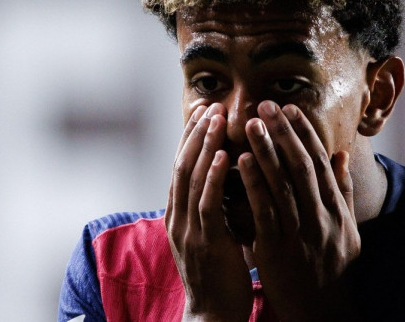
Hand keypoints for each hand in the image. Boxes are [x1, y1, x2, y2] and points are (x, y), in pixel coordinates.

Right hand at [165, 103, 252, 321]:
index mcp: (180, 214)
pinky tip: (222, 155)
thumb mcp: (210, 234)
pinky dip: (213, 177)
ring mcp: (188, 229)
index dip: (191, 136)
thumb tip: (226, 178)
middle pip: (182, 164)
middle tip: (208, 104)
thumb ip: (213, 207)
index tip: (203, 110)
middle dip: (195, 132)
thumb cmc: (219, 273)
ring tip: (215, 118)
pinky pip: (208, 204)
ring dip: (203, 145)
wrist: (212, 314)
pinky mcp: (204, 242)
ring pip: (192, 178)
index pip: (182, 166)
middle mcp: (178, 217)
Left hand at [239, 100, 360, 321]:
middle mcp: (321, 216)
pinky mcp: (277, 249)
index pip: (320, 162)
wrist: (322, 311)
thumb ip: (342, 191)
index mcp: (335, 209)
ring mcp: (299, 233)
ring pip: (282, 184)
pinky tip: (240, 162)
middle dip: (283, 133)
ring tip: (250, 124)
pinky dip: (253, 184)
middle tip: (266, 105)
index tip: (290, 109)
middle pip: (301, 166)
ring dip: (265, 150)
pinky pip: (264, 211)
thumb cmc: (333, 267)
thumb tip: (341, 155)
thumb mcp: (347, 229)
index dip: (305, 133)